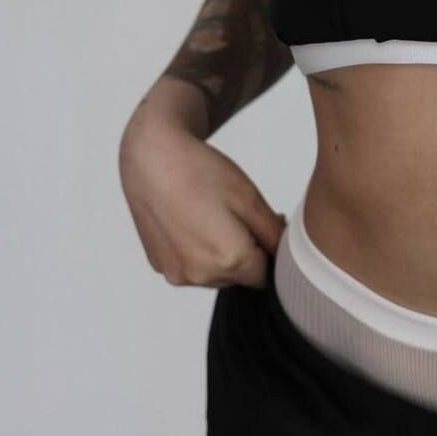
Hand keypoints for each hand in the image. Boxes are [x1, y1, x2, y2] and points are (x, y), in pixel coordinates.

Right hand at [118, 108, 285, 288]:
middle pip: (239, 276)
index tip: (262, 224)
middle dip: (245, 251)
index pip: (265, 274)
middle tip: (236, 213)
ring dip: (221, 253)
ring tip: (211, 214)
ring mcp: (177, 273)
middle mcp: (200, 275)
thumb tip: (284, 254)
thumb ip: (273, 234)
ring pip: (215, 274)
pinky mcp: (160, 266)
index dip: (269, 249)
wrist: (151, 158)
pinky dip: (197, 251)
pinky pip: (191, 267)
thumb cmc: (200, 172)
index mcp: (228, 260)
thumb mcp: (250, 197)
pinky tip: (192, 220)